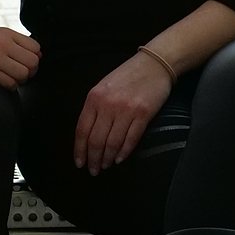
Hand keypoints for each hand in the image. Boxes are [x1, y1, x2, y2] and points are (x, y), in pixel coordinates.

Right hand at [0, 26, 40, 89]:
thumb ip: (18, 42)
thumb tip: (39, 55)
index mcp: (7, 34)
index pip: (35, 47)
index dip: (34, 57)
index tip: (27, 62)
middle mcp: (2, 44)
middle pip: (32, 62)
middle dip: (30, 70)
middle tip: (22, 72)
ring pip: (23, 74)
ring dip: (20, 79)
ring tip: (12, 77)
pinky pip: (10, 83)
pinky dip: (10, 86)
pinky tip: (4, 82)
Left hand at [73, 52, 174, 173]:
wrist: (154, 64)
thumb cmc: (128, 76)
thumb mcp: (104, 87)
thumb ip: (95, 108)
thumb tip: (88, 135)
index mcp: (94, 98)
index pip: (82, 130)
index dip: (80, 150)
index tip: (80, 162)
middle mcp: (108, 105)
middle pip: (96, 140)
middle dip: (93, 159)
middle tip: (94, 170)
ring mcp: (126, 110)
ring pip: (112, 142)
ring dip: (108, 158)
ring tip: (106, 166)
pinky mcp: (143, 114)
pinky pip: (130, 139)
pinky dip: (124, 152)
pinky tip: (119, 159)